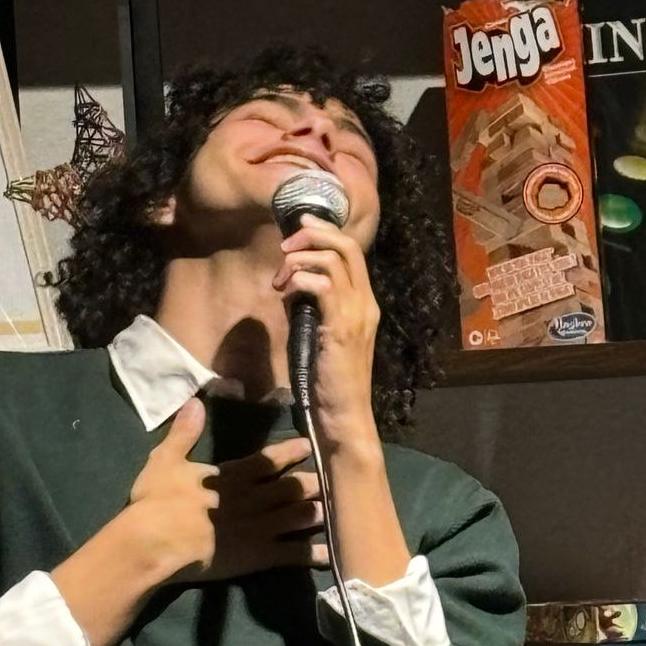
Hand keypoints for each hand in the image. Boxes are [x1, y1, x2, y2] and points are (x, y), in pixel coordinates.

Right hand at [128, 397, 327, 582]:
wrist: (155, 542)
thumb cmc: (156, 502)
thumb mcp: (165, 460)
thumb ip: (184, 432)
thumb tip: (195, 402)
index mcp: (234, 475)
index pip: (269, 460)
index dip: (290, 452)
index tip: (309, 446)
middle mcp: (254, 498)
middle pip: (294, 488)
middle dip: (315, 483)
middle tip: (335, 480)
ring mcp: (260, 528)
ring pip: (299, 516)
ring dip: (320, 513)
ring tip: (338, 510)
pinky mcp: (259, 556)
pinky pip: (293, 554)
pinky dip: (313, 554)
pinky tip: (330, 554)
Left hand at [272, 214, 381, 448]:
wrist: (343, 414)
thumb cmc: (329, 381)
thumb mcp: (320, 335)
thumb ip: (310, 308)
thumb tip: (290, 287)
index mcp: (364, 303)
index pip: (352, 252)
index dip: (325, 233)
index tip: (298, 231)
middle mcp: (366, 303)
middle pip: (347, 246)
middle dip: (313, 235)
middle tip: (285, 243)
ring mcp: (357, 314)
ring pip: (333, 261)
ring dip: (300, 260)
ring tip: (280, 277)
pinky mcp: (341, 328)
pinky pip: (323, 286)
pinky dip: (300, 280)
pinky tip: (285, 292)